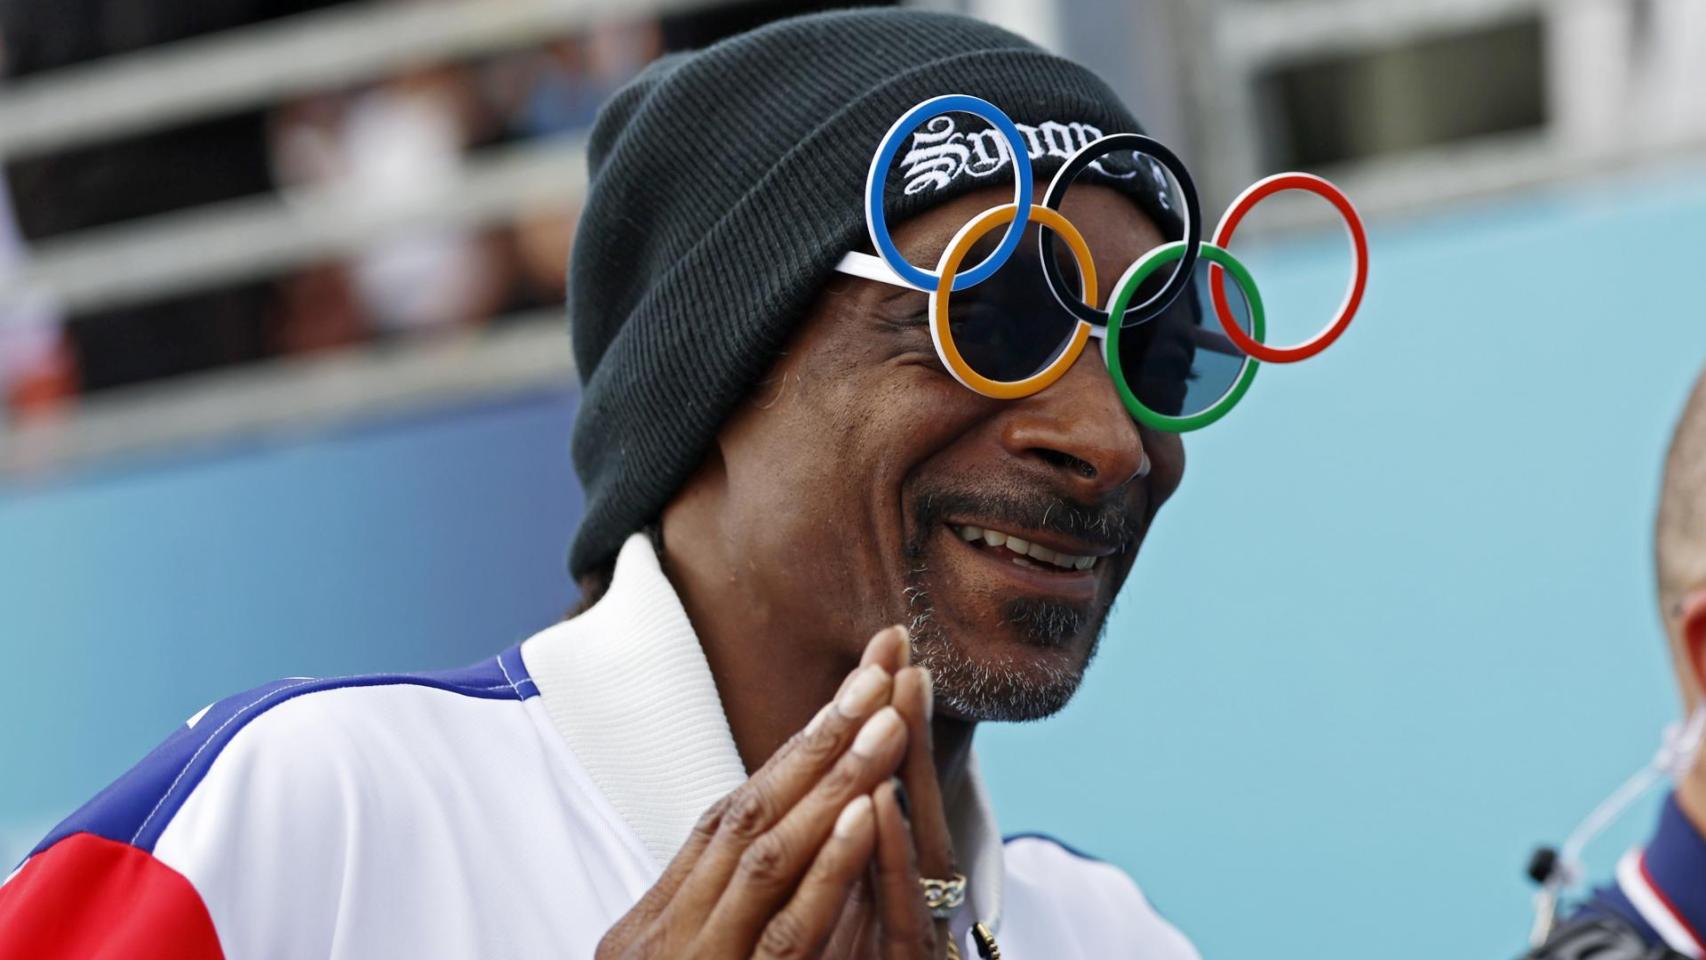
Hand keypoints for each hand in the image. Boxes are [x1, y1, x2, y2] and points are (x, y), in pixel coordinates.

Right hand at [596, 627, 921, 958]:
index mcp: (659, 920)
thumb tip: (759, 849)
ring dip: (834, 783)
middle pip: (750, 815)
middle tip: (877, 672)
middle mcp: (666, 933)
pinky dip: (829, 869)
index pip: (731, 817)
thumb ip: (716, 919)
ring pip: (769, 858)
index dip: (794, 752)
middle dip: (819, 740)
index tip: (851, 695)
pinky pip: (788, 932)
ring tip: (889, 719)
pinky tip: (870, 814)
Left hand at [823, 631, 953, 959]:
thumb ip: (849, 882)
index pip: (892, 805)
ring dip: (904, 775)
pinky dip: (885, 862)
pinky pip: (896, 920)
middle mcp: (913, 922)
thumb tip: (841, 804)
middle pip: (910, 813)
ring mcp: (915, 944)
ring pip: (913, 859)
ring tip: (893, 705)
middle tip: (901, 654)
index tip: (885, 662)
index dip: (889, 737)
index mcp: (893, 905)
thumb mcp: (850, 928)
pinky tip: (880, 809)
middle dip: (903, 732)